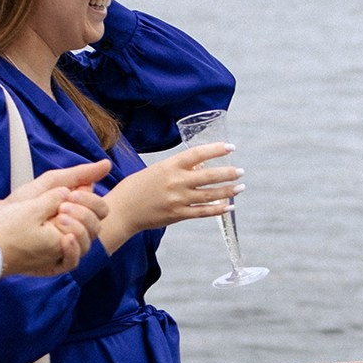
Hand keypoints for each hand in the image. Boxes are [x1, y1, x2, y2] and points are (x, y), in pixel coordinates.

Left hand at [0, 161, 110, 276]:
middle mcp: (74, 231)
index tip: (71, 195)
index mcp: (75, 212)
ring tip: (58, 220)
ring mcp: (65, 249)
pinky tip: (65, 239)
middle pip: (97, 226)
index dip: (91, 202)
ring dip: (78, 229)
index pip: (100, 209)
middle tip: (61, 208)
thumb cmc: (18, 208)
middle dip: (83, 214)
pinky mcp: (55, 264)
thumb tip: (106, 164)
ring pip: (89, 243)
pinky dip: (72, 250)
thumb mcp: (48, 184)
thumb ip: (77, 175)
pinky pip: (73, 262)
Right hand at [102, 143, 241, 252]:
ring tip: (241, 187)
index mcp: (169, 166)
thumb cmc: (137, 187)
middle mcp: (175, 182)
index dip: (216, 149)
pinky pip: (203, 212)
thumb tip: (201, 167)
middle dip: (228, 173)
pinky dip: (218, 209)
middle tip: (241, 171)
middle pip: (209, 176)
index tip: (231, 147)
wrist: (122, 211)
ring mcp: (177, 200)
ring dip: (228, 191)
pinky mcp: (178, 215)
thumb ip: (178, 169)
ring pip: (210, 195)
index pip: (197, 154)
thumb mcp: (157, 170)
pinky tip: (229, 206)